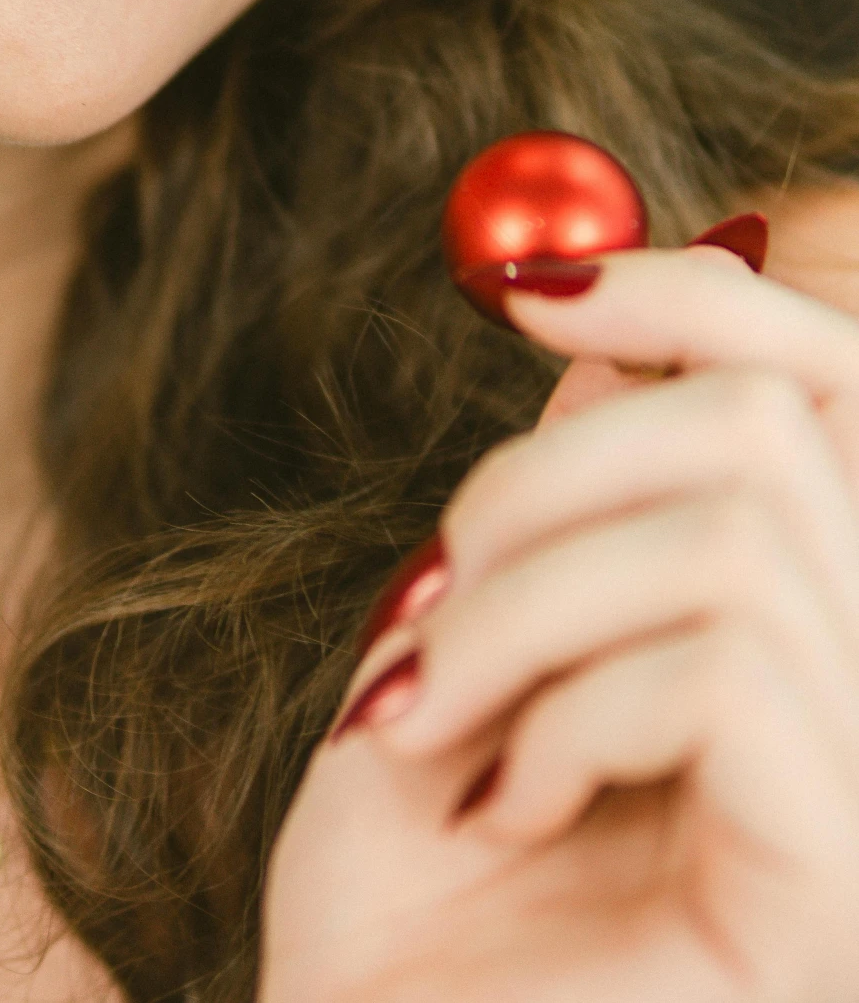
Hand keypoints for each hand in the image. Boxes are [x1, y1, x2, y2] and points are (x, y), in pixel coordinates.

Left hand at [261, 245, 858, 1002]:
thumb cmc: (395, 920)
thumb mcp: (445, 663)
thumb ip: (546, 514)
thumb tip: (600, 351)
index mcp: (791, 647)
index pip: (828, 397)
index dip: (695, 301)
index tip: (525, 290)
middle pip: (777, 428)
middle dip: (552, 470)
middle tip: (432, 593)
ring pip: (740, 535)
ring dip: (528, 600)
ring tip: (437, 717)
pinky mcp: (837, 890)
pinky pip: (728, 669)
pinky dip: (570, 706)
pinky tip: (507, 809)